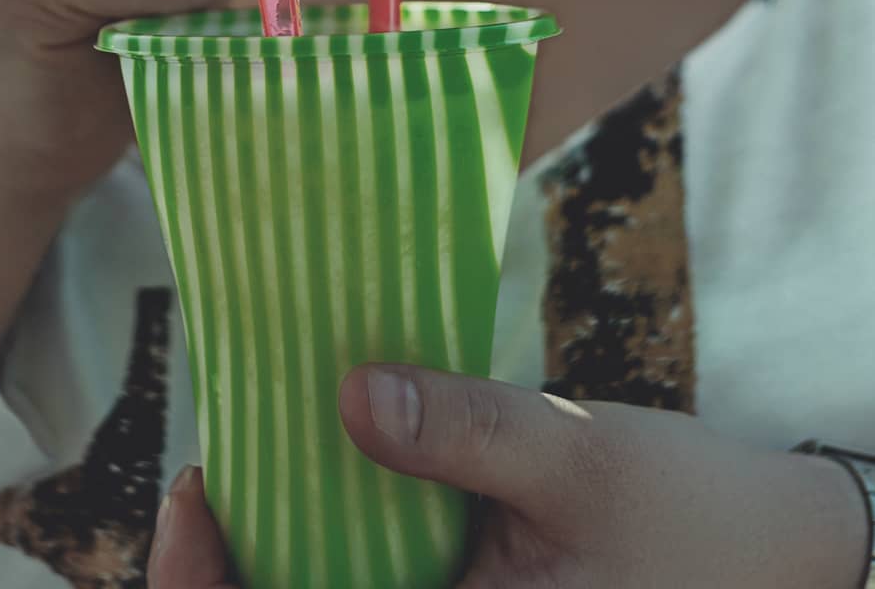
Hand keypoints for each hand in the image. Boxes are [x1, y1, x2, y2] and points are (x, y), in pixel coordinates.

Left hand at [148, 367, 870, 586]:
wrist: (770, 546)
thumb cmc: (683, 512)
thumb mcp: (573, 457)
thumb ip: (464, 430)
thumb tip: (352, 392)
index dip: (207, 588)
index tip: (192, 494)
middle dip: (230, 567)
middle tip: (208, 473)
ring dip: (276, 551)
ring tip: (253, 462)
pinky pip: (372, 581)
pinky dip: (330, 540)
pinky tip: (323, 471)